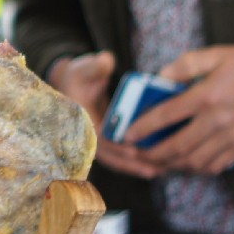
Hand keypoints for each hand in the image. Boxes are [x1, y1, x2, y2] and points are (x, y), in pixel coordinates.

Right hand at [47, 51, 159, 178]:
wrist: (72, 85)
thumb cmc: (80, 76)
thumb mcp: (84, 68)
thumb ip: (95, 65)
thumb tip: (107, 61)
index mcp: (81, 120)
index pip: (98, 139)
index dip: (116, 147)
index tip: (134, 151)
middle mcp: (88, 135)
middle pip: (110, 157)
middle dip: (132, 164)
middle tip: (154, 169)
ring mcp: (97, 141)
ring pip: (117, 161)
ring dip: (137, 168)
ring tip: (161, 172)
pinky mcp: (107, 143)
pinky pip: (121, 158)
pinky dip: (136, 164)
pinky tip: (157, 167)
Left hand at [129, 44, 233, 176]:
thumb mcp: (217, 54)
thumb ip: (186, 65)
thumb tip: (161, 76)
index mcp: (207, 95)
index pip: (166, 115)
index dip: (142, 126)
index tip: (126, 134)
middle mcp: (218, 120)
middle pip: (177, 146)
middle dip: (152, 154)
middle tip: (136, 155)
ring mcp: (232, 136)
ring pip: (196, 160)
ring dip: (172, 165)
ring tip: (156, 163)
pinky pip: (217, 165)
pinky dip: (198, 169)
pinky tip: (186, 165)